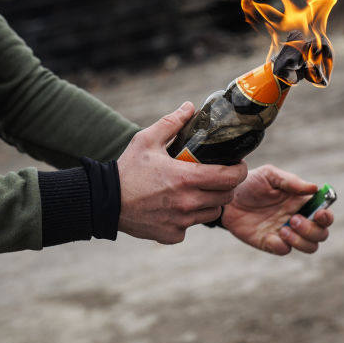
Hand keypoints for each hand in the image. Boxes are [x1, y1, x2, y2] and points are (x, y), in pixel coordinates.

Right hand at [117, 102, 247, 243]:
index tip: (237, 165)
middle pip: (226, 197)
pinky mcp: (172, 235)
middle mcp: (188, 203)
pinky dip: (188, 218)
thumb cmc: (127, 169)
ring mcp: (181, 221)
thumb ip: (171, 123)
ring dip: (209, 202)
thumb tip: (190, 107)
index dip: (239, 170)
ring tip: (196, 191)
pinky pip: (191, 227)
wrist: (104, 201)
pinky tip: (175, 207)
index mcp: (186, 178)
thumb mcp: (146, 140)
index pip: (230, 178)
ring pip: (211, 213)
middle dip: (226, 186)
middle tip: (217, 176)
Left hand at [221, 164, 333, 254]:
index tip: (319, 213)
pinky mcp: (270, 243)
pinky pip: (284, 250)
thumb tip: (315, 188)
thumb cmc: (251, 183)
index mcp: (301, 203)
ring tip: (284, 228)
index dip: (327, 217)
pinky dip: (282, 245)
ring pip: (309, 247)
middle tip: (294, 219)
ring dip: (301, 240)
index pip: (324, 215)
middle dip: (312, 230)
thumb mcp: (270, 175)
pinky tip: (270, 235)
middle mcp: (298, 219)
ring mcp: (285, 233)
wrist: (227, 197)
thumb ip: (291, 182)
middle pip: (321, 234)